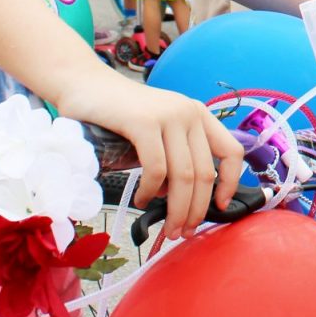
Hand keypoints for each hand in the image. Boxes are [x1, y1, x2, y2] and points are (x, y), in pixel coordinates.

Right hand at [58, 72, 244, 238]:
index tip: (219, 207)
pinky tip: (141, 200)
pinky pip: (157, 169)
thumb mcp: (158, 130)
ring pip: (184, 176)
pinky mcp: (144, 122)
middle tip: (183, 232)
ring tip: (166, 225)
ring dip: (176, 209)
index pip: (231, 151)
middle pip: (204, 173)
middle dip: (196, 210)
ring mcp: (168, 116)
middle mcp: (189, 113)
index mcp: (198, 115)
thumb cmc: (119, 114)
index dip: (230, 183)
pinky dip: (150, 192)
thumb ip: (174, 155)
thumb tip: (179, 195)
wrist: (84, 84)